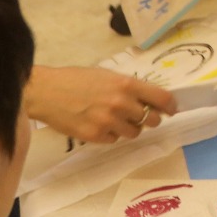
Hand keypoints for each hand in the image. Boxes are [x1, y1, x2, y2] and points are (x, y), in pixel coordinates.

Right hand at [24, 66, 177, 143]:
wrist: (45, 92)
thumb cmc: (76, 79)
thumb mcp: (108, 76)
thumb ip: (130, 88)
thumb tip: (151, 100)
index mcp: (127, 85)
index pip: (162, 99)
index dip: (170, 106)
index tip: (171, 110)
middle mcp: (121, 104)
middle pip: (152, 120)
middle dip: (148, 118)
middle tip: (137, 115)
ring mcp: (108, 122)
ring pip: (134, 133)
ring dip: (128, 128)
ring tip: (112, 118)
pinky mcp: (95, 136)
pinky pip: (114, 140)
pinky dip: (110, 135)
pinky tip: (97, 124)